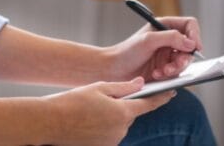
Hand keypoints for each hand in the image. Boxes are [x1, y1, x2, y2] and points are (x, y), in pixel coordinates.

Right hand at [45, 79, 174, 145]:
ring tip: (91, 111)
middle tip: (103, 100)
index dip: (160, 98)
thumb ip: (123, 87)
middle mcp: (121, 129)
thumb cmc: (74, 101)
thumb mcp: (99, 88)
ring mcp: (113, 140)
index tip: (171, 93)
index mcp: (123, 111)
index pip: (148, 104)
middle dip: (123, 106)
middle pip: (130, 114)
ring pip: (119, 125)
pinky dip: (104, 127)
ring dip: (112, 117)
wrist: (51, 122)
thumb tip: (141, 84)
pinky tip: (89, 121)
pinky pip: (110, 135)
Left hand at [105, 17, 202, 81]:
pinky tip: (156, 75)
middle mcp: (169, 40)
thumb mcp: (149, 40)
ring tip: (162, 72)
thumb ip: (171, 37)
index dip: (195, 34)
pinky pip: (176, 73)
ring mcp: (167, 55)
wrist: (114, 70)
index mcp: (165, 26)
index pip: (189, 25)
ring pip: (184, 61)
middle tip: (175, 65)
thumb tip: (191, 43)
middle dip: (184, 57)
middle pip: (190, 46)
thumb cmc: (127, 51)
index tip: (194, 46)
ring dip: (175, 68)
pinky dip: (169, 76)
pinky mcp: (165, 69)